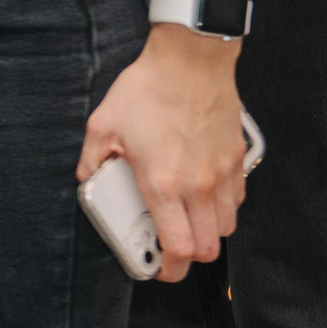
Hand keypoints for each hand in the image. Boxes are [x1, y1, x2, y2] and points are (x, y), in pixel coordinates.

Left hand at [79, 29, 247, 282]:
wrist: (191, 58)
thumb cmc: (148, 89)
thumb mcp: (102, 126)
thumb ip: (93, 161)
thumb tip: (88, 179)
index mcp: (163, 184)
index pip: (178, 248)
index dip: (169, 270)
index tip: (159, 270)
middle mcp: (199, 185)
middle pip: (208, 248)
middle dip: (188, 257)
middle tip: (169, 249)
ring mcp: (222, 172)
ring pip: (226, 226)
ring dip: (207, 232)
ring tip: (185, 220)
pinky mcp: (238, 157)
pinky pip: (237, 198)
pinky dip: (223, 206)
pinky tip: (203, 193)